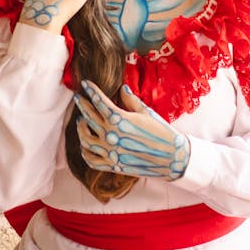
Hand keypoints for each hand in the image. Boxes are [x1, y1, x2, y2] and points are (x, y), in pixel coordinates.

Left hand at [74, 80, 189, 179]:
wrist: (171, 157)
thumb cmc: (161, 131)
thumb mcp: (146, 112)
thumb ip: (130, 101)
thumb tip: (121, 88)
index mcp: (119, 119)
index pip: (99, 101)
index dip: (91, 91)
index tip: (85, 84)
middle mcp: (111, 135)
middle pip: (89, 117)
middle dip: (82, 105)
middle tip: (78, 98)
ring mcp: (110, 152)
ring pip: (85, 139)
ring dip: (81, 128)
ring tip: (81, 121)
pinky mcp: (113, 165)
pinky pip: (91, 159)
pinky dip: (85, 152)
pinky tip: (85, 145)